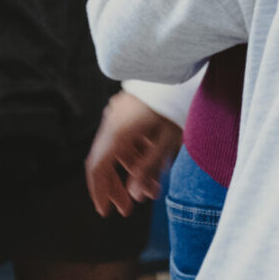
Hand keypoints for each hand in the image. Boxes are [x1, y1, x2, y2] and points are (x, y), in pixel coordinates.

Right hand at [85, 91, 182, 216]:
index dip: (100, 192)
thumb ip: (148, 168)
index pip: (97, 169)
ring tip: (151, 191)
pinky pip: (126, 136)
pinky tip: (153, 167)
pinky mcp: (129, 107)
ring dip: (131, 171)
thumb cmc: (177, 104)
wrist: (181, 68)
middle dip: (117, 186)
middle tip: (128, 209)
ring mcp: (119, 113)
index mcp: (116, 133)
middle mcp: (111, 122)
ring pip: (118, 149)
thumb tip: (133, 195)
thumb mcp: (167, 140)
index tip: (106, 211)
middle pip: (106, 161)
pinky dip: (136, 154)